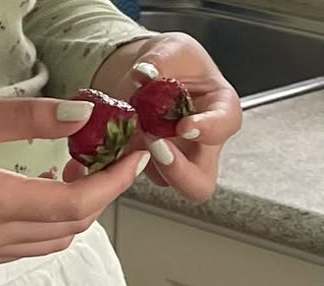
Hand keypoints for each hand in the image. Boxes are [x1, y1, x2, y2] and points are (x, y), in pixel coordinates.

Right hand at [0, 97, 147, 267]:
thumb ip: (32, 119)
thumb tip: (87, 117)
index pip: (74, 204)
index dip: (113, 181)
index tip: (135, 156)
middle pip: (69, 228)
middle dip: (98, 194)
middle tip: (102, 155)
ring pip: (50, 243)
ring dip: (72, 212)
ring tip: (70, 170)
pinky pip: (24, 249)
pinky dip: (45, 225)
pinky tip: (36, 192)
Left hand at [129, 33, 241, 201]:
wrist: (146, 74)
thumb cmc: (173, 61)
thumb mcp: (172, 48)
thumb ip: (161, 59)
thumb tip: (144, 73)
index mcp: (220, 109)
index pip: (225, 126)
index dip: (208, 130)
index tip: (185, 126)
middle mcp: (200, 144)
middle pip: (200, 183)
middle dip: (178, 173)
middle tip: (156, 146)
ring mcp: (174, 160)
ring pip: (164, 180)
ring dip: (145, 162)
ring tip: (130, 129)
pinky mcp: (146, 165)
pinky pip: (134, 173)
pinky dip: (122, 160)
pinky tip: (114, 137)